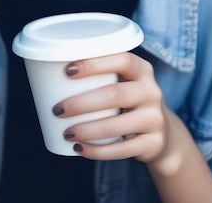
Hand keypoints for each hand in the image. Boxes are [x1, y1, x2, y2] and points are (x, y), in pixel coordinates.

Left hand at [52, 52, 168, 162]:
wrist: (162, 134)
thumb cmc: (128, 100)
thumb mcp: (123, 82)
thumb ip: (99, 76)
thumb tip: (48, 73)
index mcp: (141, 69)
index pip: (122, 59)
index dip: (94, 63)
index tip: (67, 71)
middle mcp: (152, 91)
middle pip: (115, 94)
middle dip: (82, 103)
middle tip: (58, 109)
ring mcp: (154, 118)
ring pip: (118, 125)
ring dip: (87, 130)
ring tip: (66, 133)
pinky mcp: (153, 143)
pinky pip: (123, 149)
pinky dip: (98, 151)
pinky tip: (80, 150)